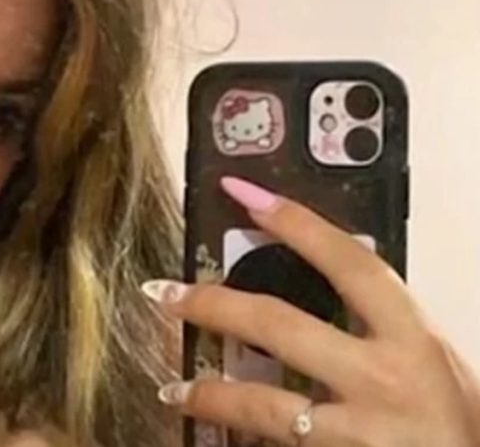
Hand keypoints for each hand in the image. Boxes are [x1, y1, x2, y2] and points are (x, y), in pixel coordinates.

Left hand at [142, 176, 479, 445]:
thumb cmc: (463, 425)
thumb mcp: (435, 363)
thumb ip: (382, 328)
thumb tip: (325, 287)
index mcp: (413, 338)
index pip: (349, 263)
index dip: (295, 223)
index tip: (243, 192)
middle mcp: (384, 380)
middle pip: (280, 327)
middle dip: (214, 305)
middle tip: (164, 292)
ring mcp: (360, 433)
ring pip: (264, 404)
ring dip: (210, 393)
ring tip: (172, 387)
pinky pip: (277, 444)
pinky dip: (241, 434)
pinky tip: (209, 428)